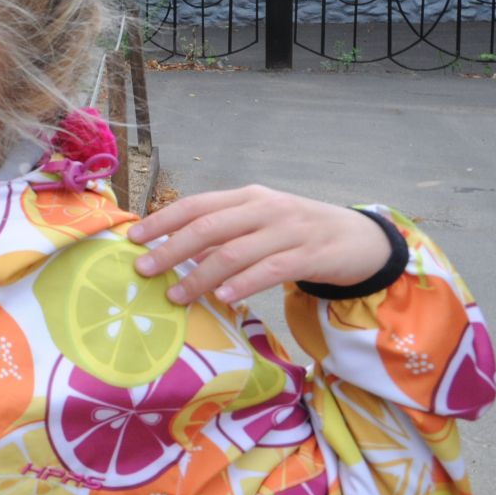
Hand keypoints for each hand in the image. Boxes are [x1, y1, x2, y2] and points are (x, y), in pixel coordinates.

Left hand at [127, 184, 393, 304]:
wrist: (362, 238)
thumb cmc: (298, 232)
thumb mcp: (260, 223)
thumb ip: (225, 235)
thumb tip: (176, 255)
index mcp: (247, 196)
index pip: (196, 204)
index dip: (162, 220)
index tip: (133, 238)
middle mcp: (265, 208)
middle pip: (209, 226)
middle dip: (171, 249)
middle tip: (144, 270)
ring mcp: (288, 230)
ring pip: (235, 252)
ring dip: (200, 275)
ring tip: (176, 295)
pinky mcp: (309, 255)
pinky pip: (270, 269)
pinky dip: (243, 283)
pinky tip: (223, 298)